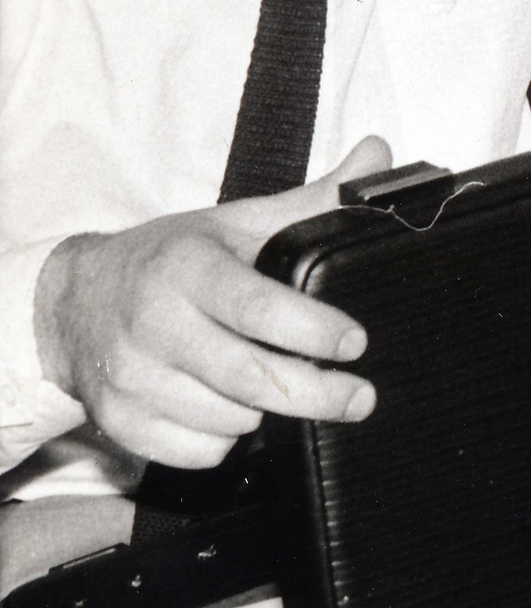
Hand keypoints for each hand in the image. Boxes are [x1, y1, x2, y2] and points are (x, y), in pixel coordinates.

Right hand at [33, 137, 393, 468]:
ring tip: (284, 387)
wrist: (74, 301)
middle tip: (360, 398)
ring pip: (227, 420)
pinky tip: (235, 409)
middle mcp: (154, 325)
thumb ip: (315, 198)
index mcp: (187, 269)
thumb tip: (378, 155)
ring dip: (269, 414)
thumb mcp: (238, 222)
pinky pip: (196, 451)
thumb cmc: (170, 259)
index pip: (256, 307)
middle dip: (314, 394)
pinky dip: (228, 440)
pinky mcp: (119, 422)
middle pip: (246, 377)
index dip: (312, 329)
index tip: (356, 343)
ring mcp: (131, 379)